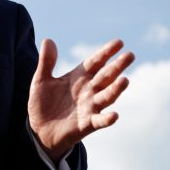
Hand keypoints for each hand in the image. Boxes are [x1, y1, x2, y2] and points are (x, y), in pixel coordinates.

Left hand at [28, 38, 134, 161]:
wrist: (39, 130)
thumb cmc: (43, 103)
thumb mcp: (41, 80)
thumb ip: (46, 62)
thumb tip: (48, 40)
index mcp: (79, 77)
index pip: (95, 62)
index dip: (106, 52)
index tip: (119, 42)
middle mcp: (88, 91)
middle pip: (106, 76)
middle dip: (117, 66)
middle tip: (130, 55)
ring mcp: (89, 107)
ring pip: (106, 97)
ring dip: (116, 89)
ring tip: (125, 80)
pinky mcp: (86, 124)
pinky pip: (99, 121)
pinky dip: (107, 119)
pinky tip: (114, 115)